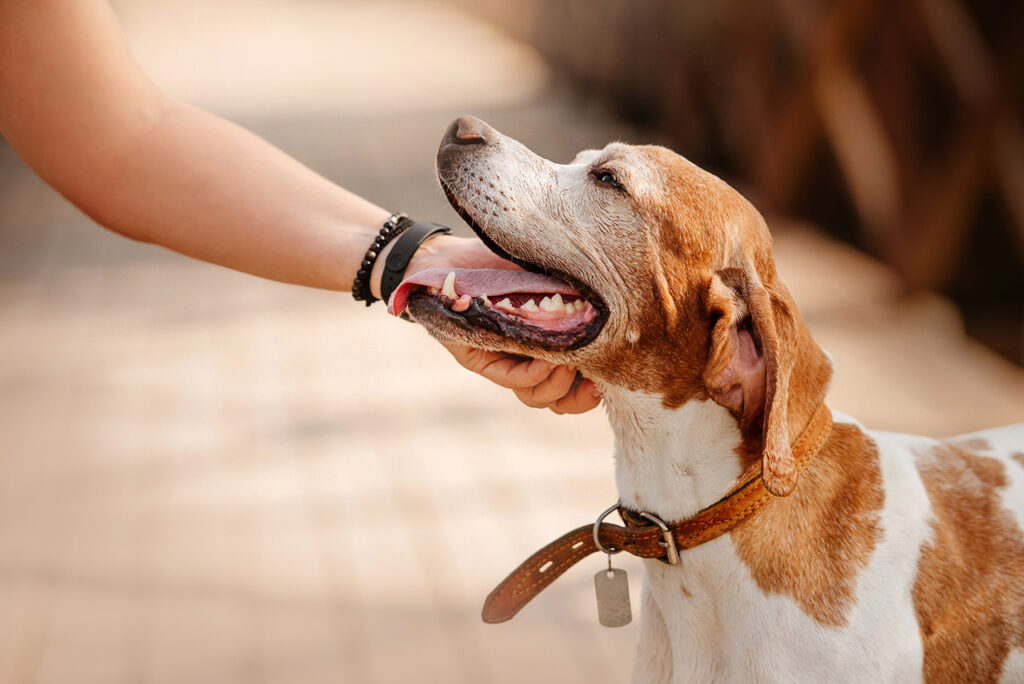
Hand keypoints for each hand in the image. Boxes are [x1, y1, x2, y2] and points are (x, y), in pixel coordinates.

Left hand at [401, 233, 600, 413]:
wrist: (454, 255)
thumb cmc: (508, 258)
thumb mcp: (552, 275)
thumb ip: (577, 295)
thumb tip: (623, 308)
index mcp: (547, 346)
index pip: (574, 387)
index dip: (592, 394)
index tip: (609, 383)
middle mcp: (526, 359)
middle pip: (556, 401)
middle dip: (579, 399)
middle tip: (595, 383)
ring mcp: (503, 360)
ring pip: (535, 397)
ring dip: (558, 384)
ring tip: (570, 360)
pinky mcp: (479, 357)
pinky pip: (512, 379)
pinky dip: (534, 372)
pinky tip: (547, 359)